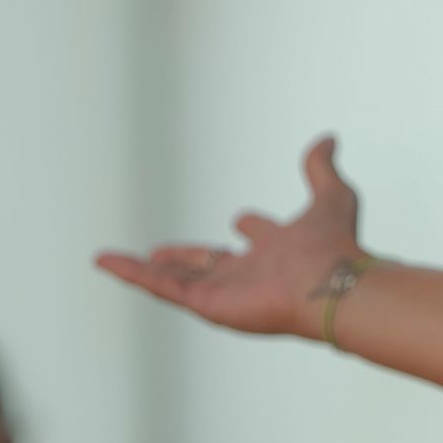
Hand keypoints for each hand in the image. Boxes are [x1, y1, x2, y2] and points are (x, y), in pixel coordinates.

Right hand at [95, 136, 365, 340]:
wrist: (333, 283)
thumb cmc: (336, 245)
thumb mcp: (333, 196)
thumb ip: (322, 169)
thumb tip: (328, 138)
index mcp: (282, 249)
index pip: (261, 238)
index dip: (253, 228)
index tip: (243, 220)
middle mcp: (254, 273)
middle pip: (212, 264)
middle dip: (187, 258)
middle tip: (161, 252)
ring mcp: (228, 291)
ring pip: (178, 279)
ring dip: (147, 269)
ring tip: (115, 261)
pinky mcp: (208, 304)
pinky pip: (161, 287)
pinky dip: (131, 274)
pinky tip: (106, 262)